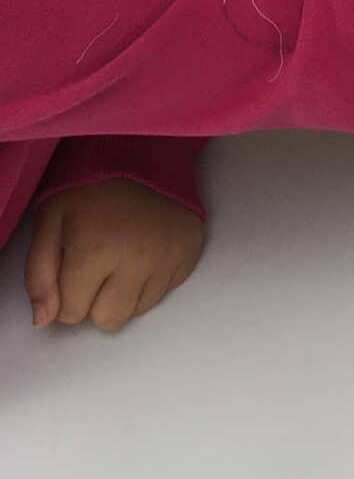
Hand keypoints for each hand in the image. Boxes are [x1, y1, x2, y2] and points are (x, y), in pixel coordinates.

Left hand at [25, 180, 204, 331]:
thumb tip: (44, 321)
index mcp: (93, 254)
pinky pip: (164, 292)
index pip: (72, 313)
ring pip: (137, 310)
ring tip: (120, 259)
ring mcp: (168, 262)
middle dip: (94, 302)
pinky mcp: (190, 257)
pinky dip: (150, 281)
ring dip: (123, 293)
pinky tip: (143, 254)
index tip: (71, 270)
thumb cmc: (89, 187)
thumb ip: (39, 273)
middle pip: (108, 320)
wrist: (145, 156)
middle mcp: (135, 265)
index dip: (66, 296)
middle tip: (95, 270)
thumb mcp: (50, 221)